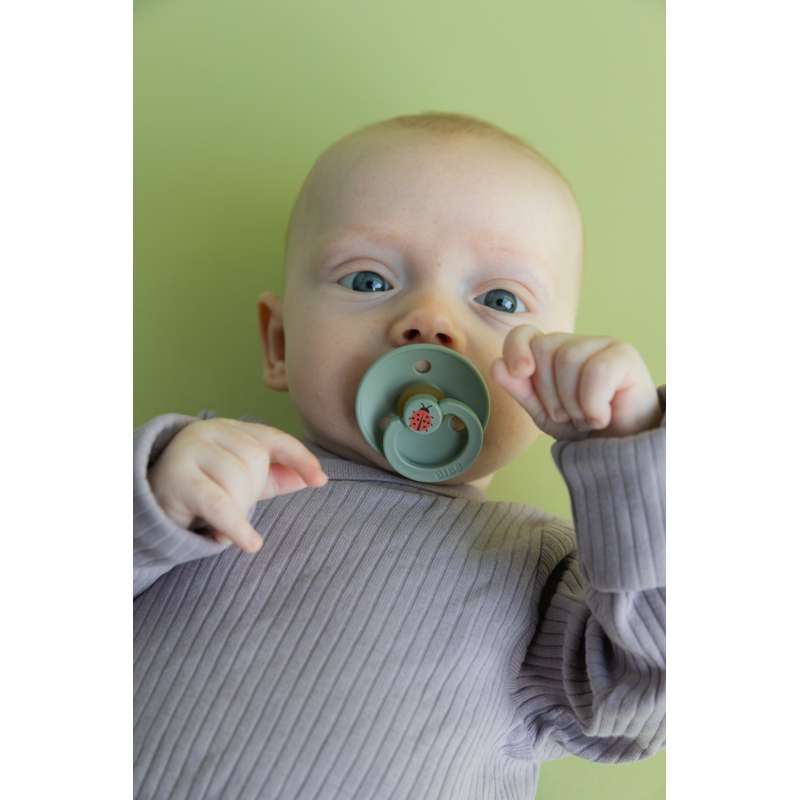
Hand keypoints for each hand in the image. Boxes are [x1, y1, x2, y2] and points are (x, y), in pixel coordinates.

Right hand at [147, 418, 327, 552]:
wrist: (147, 499)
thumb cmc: (202, 487)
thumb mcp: (241, 481)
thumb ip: (276, 477)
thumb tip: (316, 478)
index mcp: (230, 429)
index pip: (272, 439)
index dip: (299, 459)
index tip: (320, 481)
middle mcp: (209, 431)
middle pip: (255, 461)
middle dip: (251, 493)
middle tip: (229, 507)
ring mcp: (190, 450)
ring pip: (237, 482)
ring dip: (237, 511)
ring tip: (216, 519)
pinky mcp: (177, 478)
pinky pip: (219, 504)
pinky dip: (237, 526)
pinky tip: (250, 543)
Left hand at [490, 325, 660, 440]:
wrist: (622, 452)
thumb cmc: (584, 429)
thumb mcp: (544, 413)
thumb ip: (520, 389)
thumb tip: (496, 366)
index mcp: (552, 354)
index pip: (524, 334)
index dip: (516, 348)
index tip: (522, 371)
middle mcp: (576, 343)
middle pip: (544, 349)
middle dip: (550, 393)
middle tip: (570, 414)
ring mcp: (602, 344)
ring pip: (568, 359)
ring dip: (573, 402)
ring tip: (587, 416)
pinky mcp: (625, 354)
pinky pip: (596, 371)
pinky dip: (593, 404)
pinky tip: (602, 416)